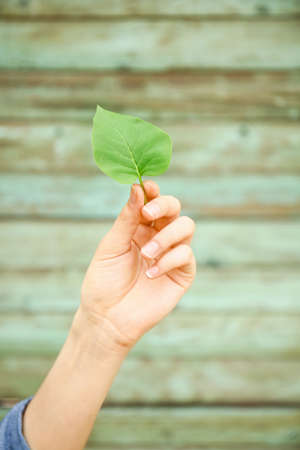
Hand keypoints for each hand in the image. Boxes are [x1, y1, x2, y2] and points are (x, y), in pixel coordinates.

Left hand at [79, 180, 195, 350]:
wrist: (107, 318)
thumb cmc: (104, 280)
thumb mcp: (111, 245)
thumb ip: (127, 218)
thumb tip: (137, 186)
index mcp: (139, 227)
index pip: (152, 201)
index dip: (152, 191)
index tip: (147, 186)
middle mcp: (158, 236)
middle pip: (174, 208)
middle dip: (163, 205)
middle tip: (147, 213)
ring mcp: (171, 254)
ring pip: (185, 227)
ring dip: (166, 236)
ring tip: (146, 253)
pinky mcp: (182, 274)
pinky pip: (186, 255)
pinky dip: (169, 260)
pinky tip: (151, 273)